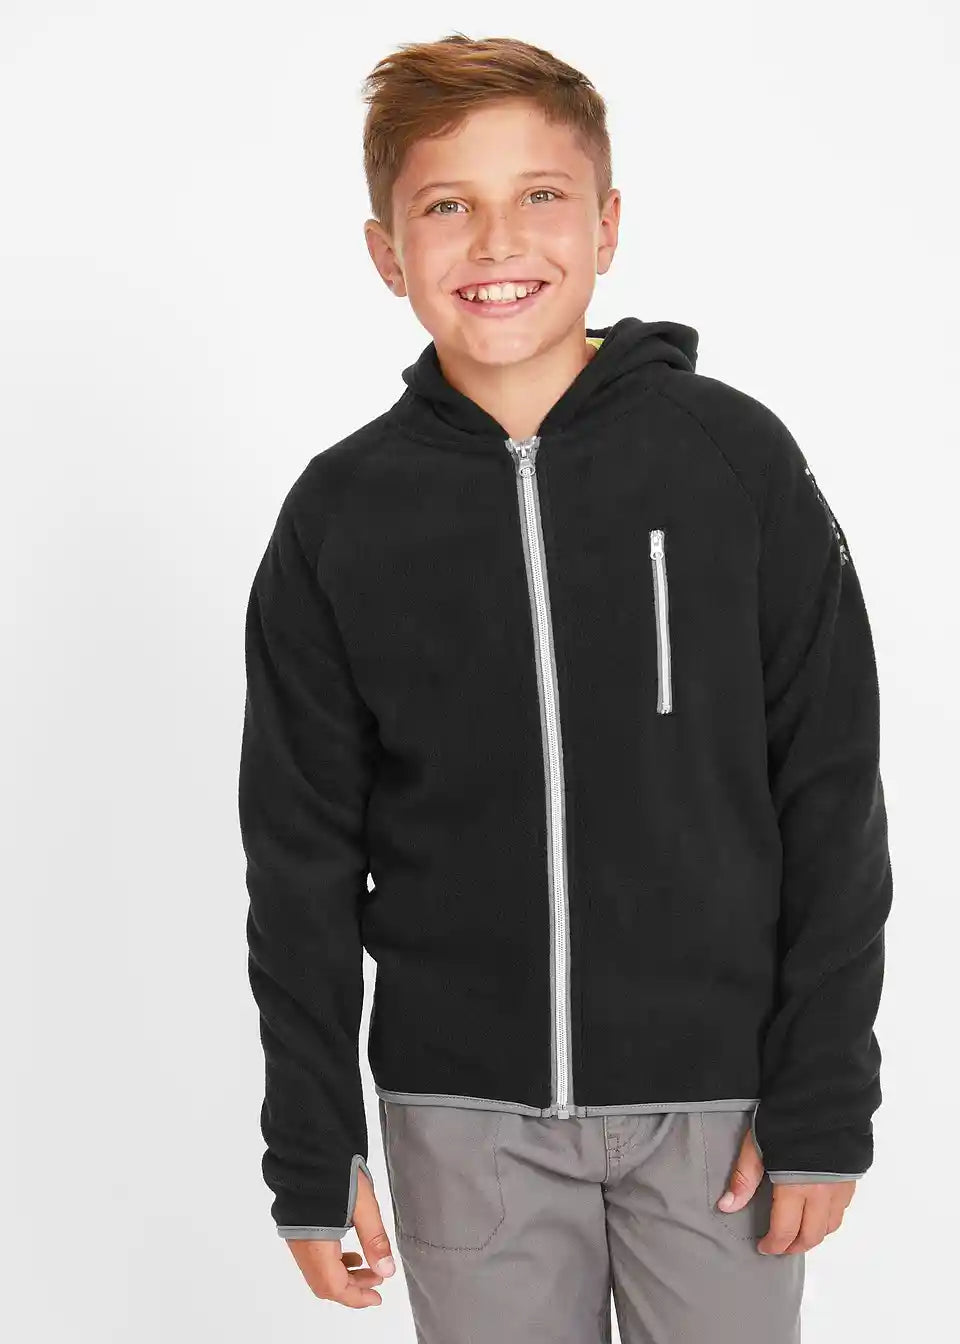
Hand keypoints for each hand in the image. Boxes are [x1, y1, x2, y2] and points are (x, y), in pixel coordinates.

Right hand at [286, 1167, 396, 1306]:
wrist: (305, 1148)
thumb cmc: (335, 1172)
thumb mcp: (363, 1204)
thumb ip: (375, 1240)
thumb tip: (387, 1271)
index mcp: (317, 1245)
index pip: (336, 1287)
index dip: (357, 1297)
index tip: (377, 1297)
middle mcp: (302, 1247)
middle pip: (325, 1284)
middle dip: (352, 1288)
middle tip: (377, 1282)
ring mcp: (296, 1238)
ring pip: (319, 1272)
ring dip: (343, 1276)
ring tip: (368, 1266)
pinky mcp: (296, 1227)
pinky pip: (314, 1258)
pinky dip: (333, 1263)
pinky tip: (350, 1251)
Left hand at [716, 1121, 856, 1254]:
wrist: (822, 1096)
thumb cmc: (786, 1118)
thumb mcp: (756, 1145)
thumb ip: (744, 1178)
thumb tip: (727, 1207)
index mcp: (796, 1187)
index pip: (785, 1231)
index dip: (773, 1244)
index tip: (763, 1247)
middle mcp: (822, 1193)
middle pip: (811, 1235)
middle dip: (795, 1246)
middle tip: (780, 1246)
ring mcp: (840, 1186)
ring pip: (830, 1226)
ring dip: (814, 1234)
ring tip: (798, 1232)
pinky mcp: (851, 1176)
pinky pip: (842, 1209)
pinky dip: (829, 1218)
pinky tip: (817, 1211)